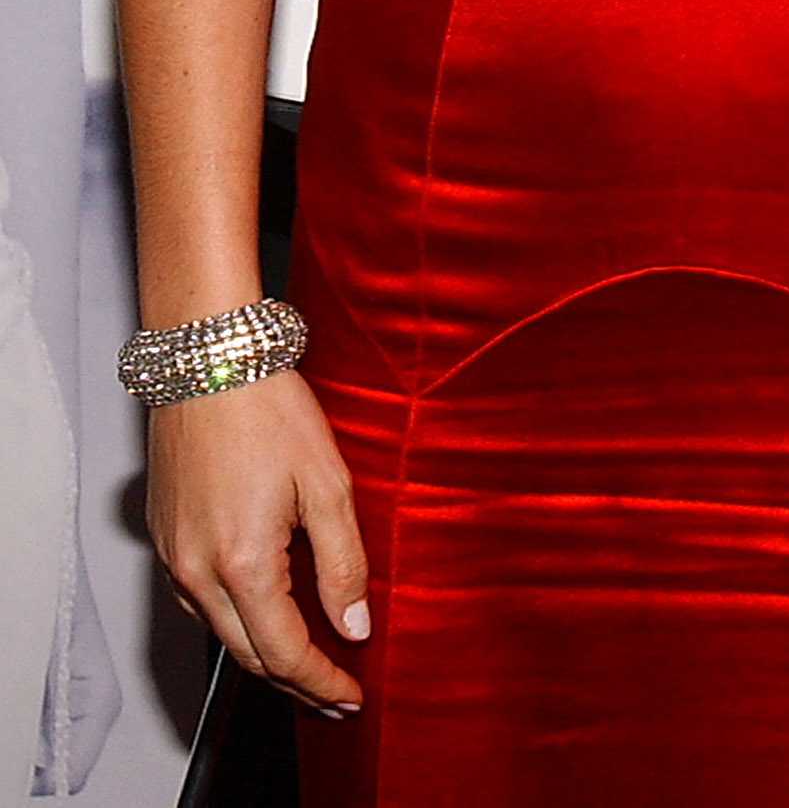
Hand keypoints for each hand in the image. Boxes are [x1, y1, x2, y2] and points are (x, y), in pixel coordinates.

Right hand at [146, 366, 368, 713]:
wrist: (210, 359)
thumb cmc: (268, 407)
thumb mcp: (327, 483)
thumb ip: (343, 562)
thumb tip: (354, 625)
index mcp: (241, 563)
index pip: (284, 652)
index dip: (321, 683)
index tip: (350, 697)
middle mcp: (196, 571)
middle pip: (248, 655)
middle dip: (294, 682)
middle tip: (334, 696)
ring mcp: (173, 556)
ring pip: (221, 632)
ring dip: (264, 654)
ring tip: (308, 661)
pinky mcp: (165, 538)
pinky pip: (200, 600)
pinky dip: (236, 619)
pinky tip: (264, 611)